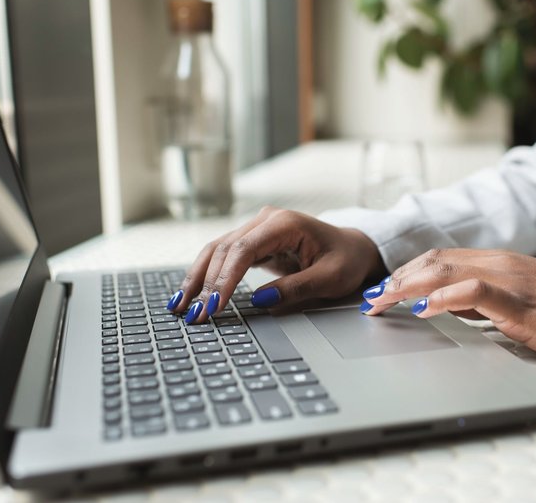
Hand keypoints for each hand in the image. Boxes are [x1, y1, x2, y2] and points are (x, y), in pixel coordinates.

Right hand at [169, 206, 385, 322]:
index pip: (243, 249)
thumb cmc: (346, 260)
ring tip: (180, 305)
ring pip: (216, 250)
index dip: (224, 279)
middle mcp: (266, 220)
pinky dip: (207, 275)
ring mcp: (257, 229)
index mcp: (285, 223)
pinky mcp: (253, 241)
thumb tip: (260, 301)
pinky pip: (224, 256)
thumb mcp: (330, 279)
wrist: (354, 248)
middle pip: (223, 249)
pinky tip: (192, 292)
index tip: (213, 305)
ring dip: (198, 278)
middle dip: (206, 283)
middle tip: (194, 315)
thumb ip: (296, 288)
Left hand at [361, 249, 535, 368]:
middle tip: (369, 300)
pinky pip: (476, 292)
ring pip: (446, 271)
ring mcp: (511, 279)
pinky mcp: (522, 302)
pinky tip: (423, 308)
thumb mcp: (518, 306)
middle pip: (434, 262)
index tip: (381, 290)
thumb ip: (483, 303)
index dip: (404, 272)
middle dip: (396, 279)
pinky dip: (444, 298)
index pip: (439, 260)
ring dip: (407, 286)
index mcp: (499, 262)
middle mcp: (500, 263)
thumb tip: (446, 307)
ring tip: (381, 303)